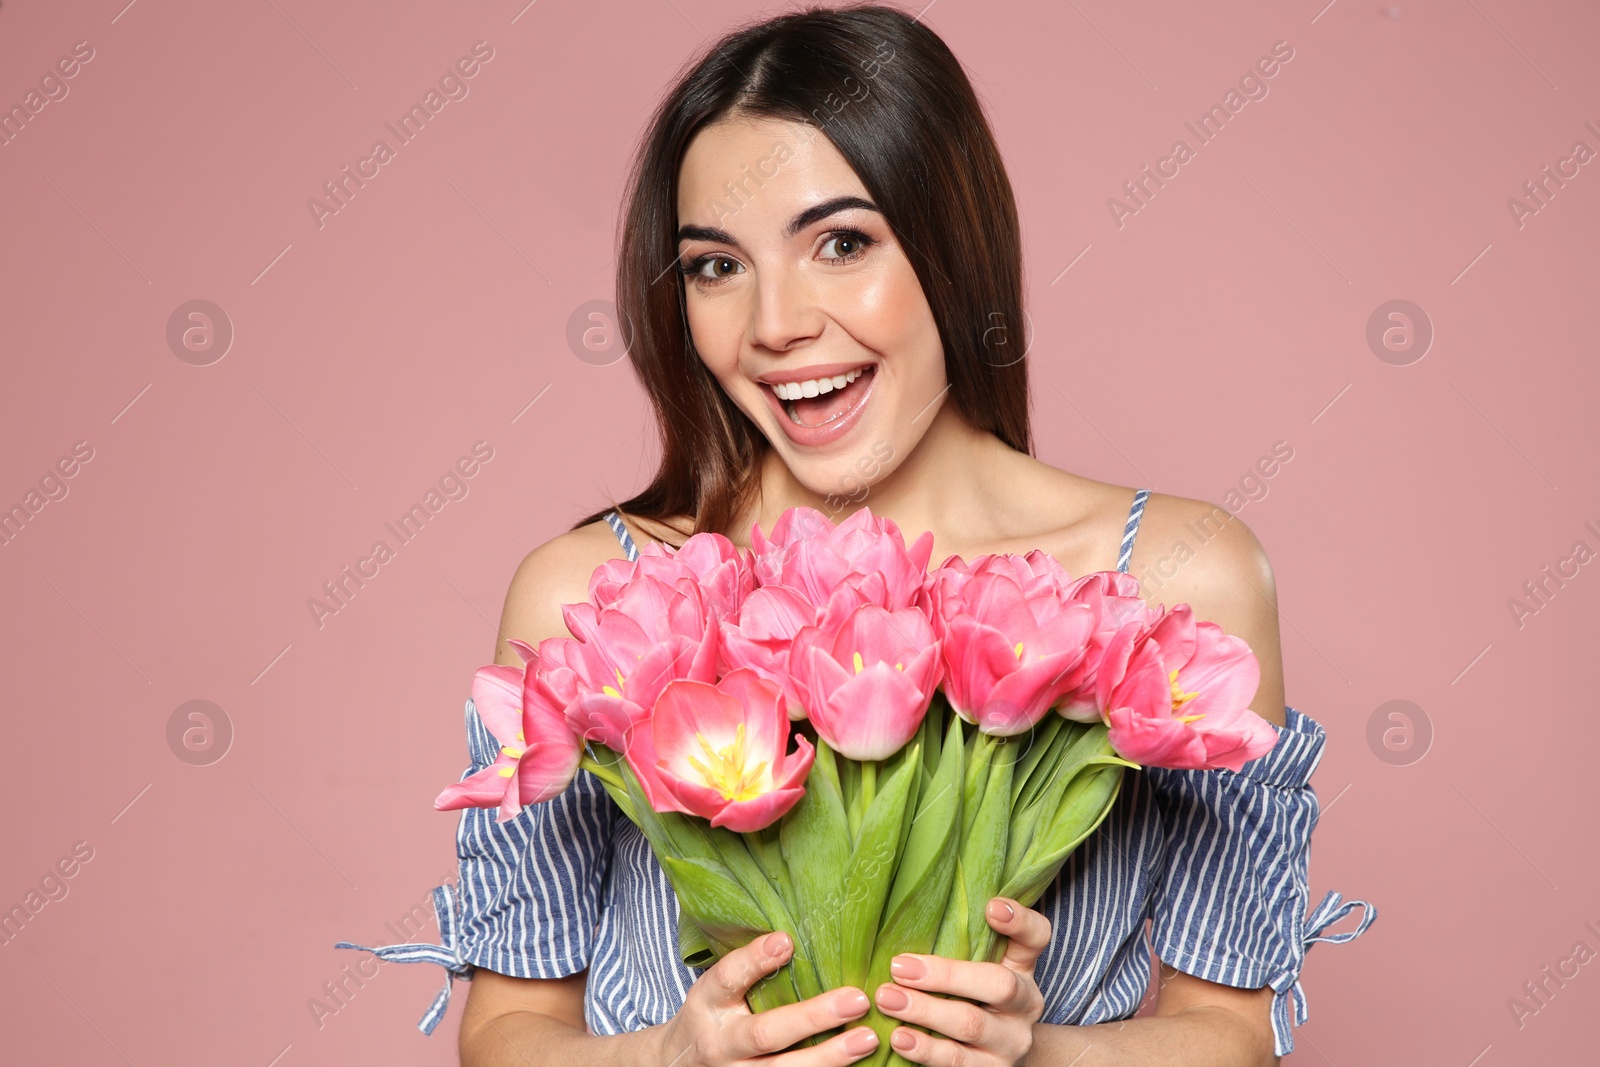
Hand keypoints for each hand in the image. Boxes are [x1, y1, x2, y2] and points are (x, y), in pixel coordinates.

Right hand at [653, 929, 883, 1064]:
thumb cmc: (712, 1017)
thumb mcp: (716, 989)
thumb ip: (748, 967)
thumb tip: (795, 936)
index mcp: (707, 1003)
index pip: (727, 978)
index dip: (754, 959)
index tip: (786, 940)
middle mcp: (719, 1043)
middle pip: (765, 1033)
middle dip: (812, 1017)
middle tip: (857, 1000)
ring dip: (829, 1057)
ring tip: (868, 1038)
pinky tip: (856, 1064)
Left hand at [872, 897, 1048, 1066]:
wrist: (994, 1058)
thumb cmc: (972, 1000)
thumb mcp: (978, 968)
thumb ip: (959, 942)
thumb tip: (906, 909)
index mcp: (1022, 968)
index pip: (1036, 937)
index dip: (1020, 921)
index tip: (991, 906)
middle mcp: (1024, 1005)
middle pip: (998, 984)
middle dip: (946, 974)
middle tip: (899, 966)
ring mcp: (1010, 1042)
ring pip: (972, 1025)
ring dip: (925, 1012)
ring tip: (887, 1000)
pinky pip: (958, 1062)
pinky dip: (925, 1050)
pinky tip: (899, 1038)